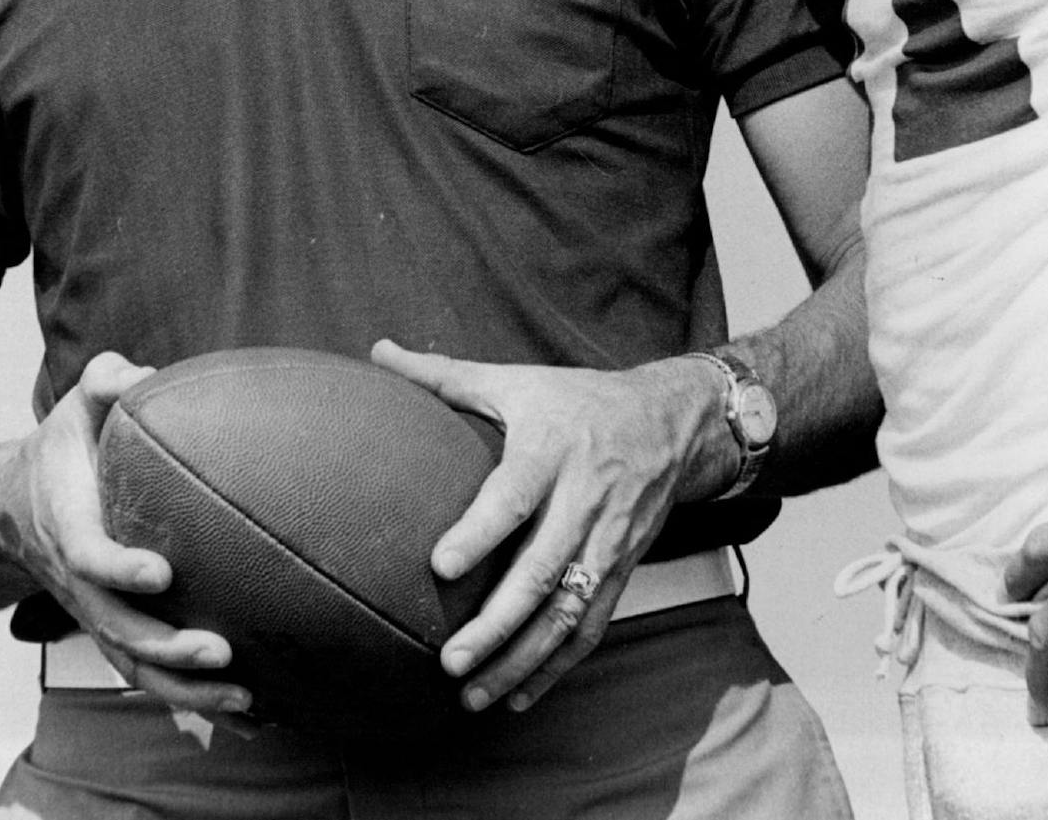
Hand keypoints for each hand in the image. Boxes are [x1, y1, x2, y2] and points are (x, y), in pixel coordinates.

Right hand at [0, 352, 252, 718]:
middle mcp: (80, 583)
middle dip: (168, 647)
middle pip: (118, 630)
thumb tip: (142, 373)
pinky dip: (188, 694)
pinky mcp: (113, 626)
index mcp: (70, 528)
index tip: (161, 573)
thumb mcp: (73, 406)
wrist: (9, 506)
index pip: (91, 558)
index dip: (121, 570)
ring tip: (244, 695)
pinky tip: (244, 705)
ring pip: (134, 664)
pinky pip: (146, 670)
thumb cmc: (59, 449)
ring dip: (185, 686)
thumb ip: (103, 381)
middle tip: (220, 650)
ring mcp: (94, 612)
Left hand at [371, 340, 730, 712]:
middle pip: (542, 569)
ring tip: (473, 694)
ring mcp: (607, 540)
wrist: (670, 422)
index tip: (441, 565)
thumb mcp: (517, 381)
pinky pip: (590, 626)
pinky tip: (520, 696)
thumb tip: (377, 352)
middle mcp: (583, 499)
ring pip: (567, 611)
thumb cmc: (578, 401)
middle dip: (497, 622)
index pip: (515, 494)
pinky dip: (557, 667)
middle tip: (449, 660)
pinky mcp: (621, 569)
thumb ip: (445, 376)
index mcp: (551, 449)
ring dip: (521, 659)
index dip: (482, 531)